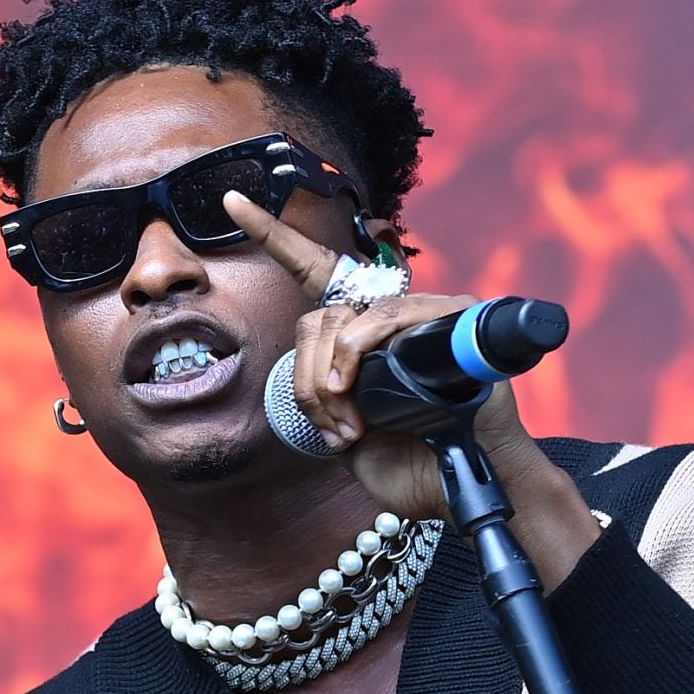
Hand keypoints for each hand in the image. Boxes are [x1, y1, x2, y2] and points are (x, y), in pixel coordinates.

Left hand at [222, 192, 537, 519]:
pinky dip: (359, 349)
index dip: (276, 236)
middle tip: (329, 425)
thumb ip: (326, 402)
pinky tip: (354, 382)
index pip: (318, 275)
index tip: (233, 202)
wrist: (460, 492)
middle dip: (308, 377)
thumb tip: (316, 382)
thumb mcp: (349, 439)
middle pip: (319, 318)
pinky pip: (387, 316)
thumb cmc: (413, 469)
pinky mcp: (455, 318)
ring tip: (347, 422)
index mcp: (364, 341)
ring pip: (347, 319)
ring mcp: (424, 316)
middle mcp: (391, 321)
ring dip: (332, 373)